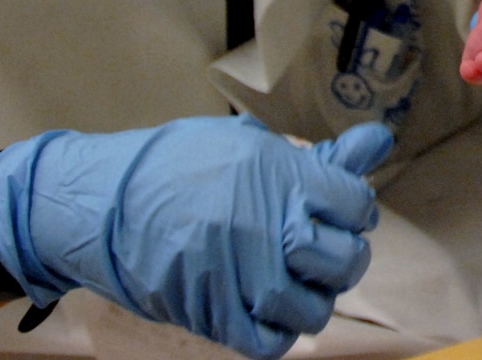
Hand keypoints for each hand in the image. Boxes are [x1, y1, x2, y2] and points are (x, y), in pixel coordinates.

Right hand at [0, 117, 392, 359]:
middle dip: (342, 256)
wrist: (103, 204)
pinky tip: (267, 310)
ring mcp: (243, 276)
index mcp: (281, 177)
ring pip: (314, 309)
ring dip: (311, 298)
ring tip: (292, 280)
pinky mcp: (214, 314)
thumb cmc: (178, 165)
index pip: (356, 203)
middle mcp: (269, 228)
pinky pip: (270, 342)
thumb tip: (378, 141)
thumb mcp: (249, 144)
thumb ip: (318, 156)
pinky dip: (278, 332)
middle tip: (319, 249)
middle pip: (345, 260)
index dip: (354, 207)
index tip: (336, 208)